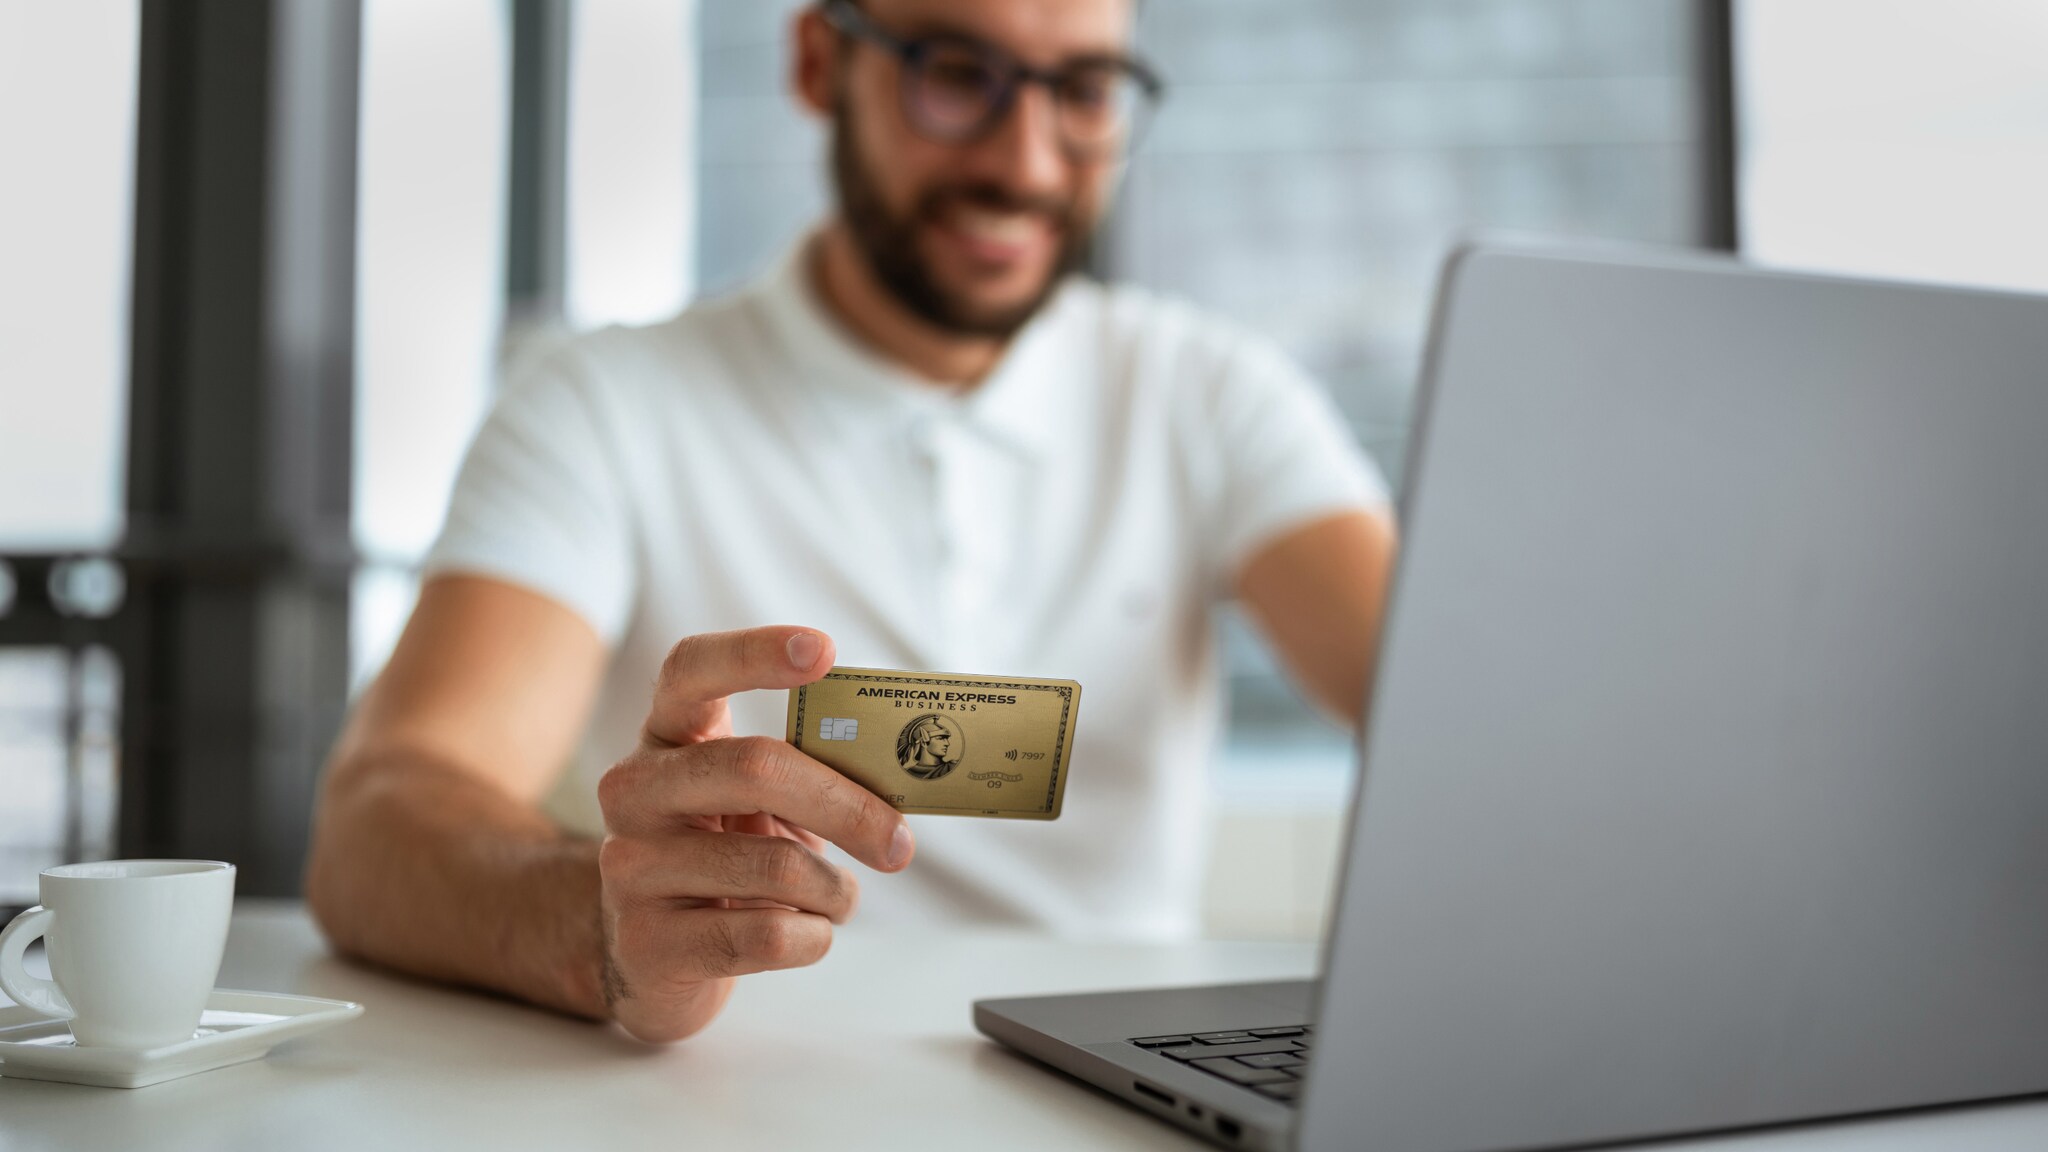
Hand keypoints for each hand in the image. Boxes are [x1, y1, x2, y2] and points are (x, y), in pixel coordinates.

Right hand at [596, 626, 914, 1041]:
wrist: (654, 956)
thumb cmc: (730, 860)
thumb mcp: (760, 805)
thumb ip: (810, 775)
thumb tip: (902, 773)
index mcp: (667, 737)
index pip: (691, 669)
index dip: (754, 652)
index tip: (825, 650)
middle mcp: (633, 789)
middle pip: (755, 767)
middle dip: (847, 805)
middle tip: (898, 842)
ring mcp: (630, 865)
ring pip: (775, 866)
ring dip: (834, 889)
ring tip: (839, 898)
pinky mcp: (647, 942)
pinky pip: (768, 935)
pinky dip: (813, 938)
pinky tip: (808, 935)